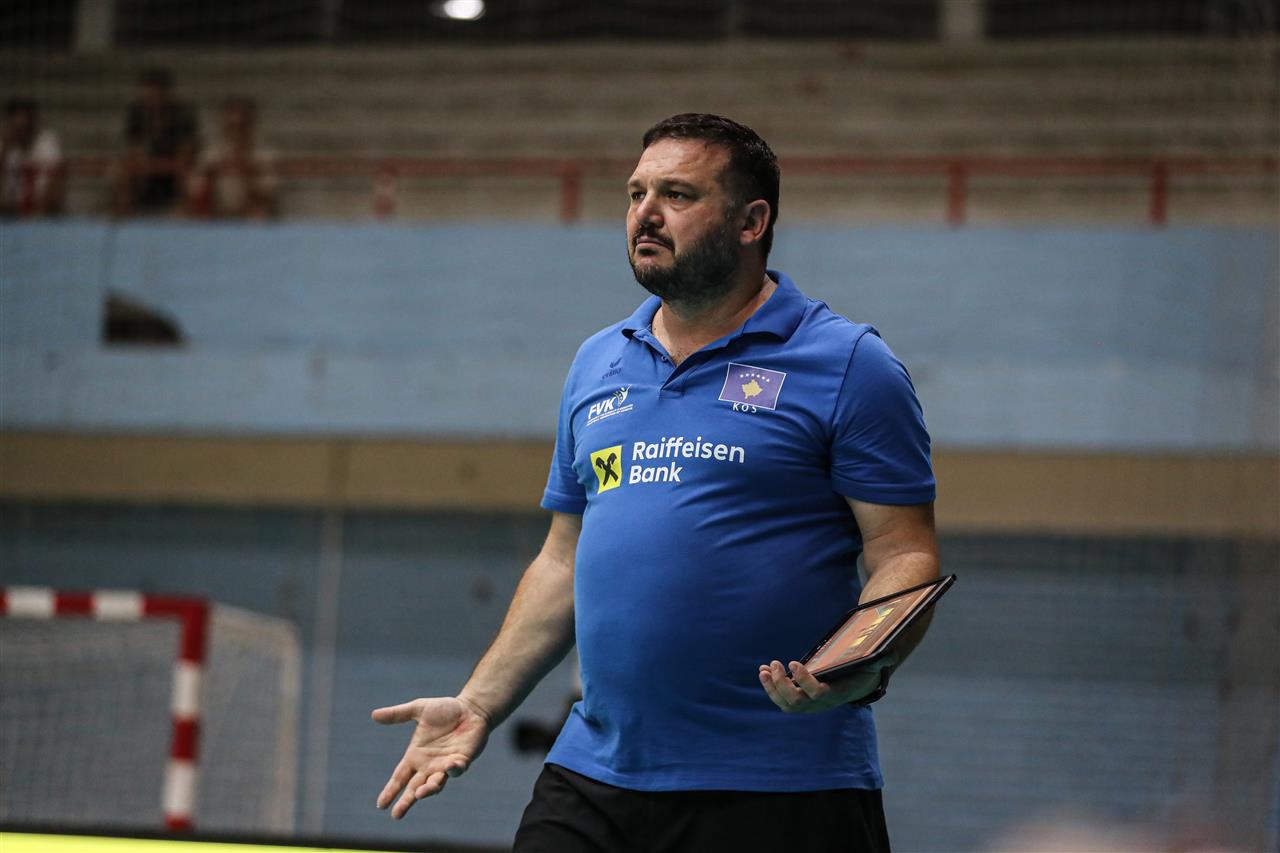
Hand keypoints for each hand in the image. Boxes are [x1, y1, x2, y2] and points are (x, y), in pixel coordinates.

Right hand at [372, 696, 490, 818]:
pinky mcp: (462, 760)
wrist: (470, 709)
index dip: (390, 791)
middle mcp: (429, 765)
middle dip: (406, 801)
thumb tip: (374, 715)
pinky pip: (456, 769)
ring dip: (428, 789)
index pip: (399, 777)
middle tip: (396, 815)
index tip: (381, 805)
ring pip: (435, 784)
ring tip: (419, 794)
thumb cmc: (445, 710)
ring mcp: (445, 765)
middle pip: (414, 788)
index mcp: (416, 756)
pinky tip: (449, 767)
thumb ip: (398, 714)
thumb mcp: (418, 709)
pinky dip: (453, 770)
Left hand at [758, 659, 884, 712]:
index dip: (804, 680)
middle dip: (782, 684)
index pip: (817, 693)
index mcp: (835, 694)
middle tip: (775, 664)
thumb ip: (880, 660)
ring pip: (785, 704)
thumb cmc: (860, 672)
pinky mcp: (799, 701)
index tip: (793, 662)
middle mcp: (819, 704)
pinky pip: (781, 699)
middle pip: (796, 702)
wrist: (852, 687)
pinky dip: (770, 686)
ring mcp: (807, 704)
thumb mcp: (871, 666)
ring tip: (764, 669)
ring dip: (772, 687)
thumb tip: (890, 653)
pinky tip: (763, 672)